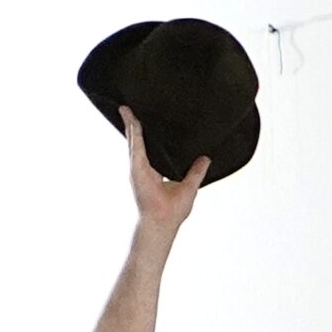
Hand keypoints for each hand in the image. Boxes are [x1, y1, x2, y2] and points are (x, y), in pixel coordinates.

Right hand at [123, 106, 209, 235]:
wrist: (164, 222)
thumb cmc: (172, 212)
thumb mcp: (190, 186)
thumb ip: (196, 171)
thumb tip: (206, 159)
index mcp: (153, 172)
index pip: (149, 148)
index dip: (146, 135)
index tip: (145, 121)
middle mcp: (143, 169)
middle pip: (136, 142)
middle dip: (132, 125)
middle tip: (129, 109)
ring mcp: (138, 169)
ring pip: (132, 140)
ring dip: (129, 123)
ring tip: (125, 109)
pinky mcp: (137, 169)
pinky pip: (135, 145)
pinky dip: (132, 131)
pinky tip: (130, 118)